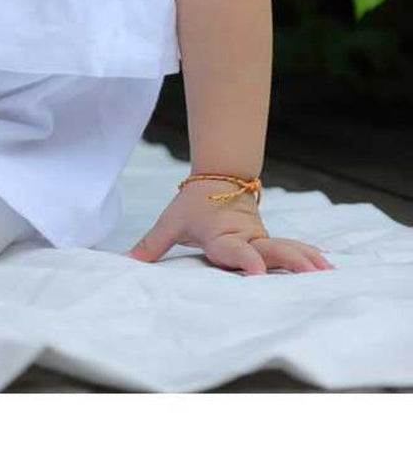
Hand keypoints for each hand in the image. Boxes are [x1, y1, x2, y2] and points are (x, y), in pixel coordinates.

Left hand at [127, 177, 333, 274]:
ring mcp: (260, 238)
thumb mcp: (170, 223)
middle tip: (312, 274)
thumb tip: (125, 261)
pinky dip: (308, 255)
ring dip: (306, 259)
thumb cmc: (192, 206)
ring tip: (328, 272)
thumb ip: (151, 245)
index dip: (245, 260)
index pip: (234, 250)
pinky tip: (328, 265)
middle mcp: (245, 239)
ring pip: (286, 247)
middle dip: (290, 262)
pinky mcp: (268, 239)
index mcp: (221, 236)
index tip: (256, 271)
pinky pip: (291, 247)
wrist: (218, 179)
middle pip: (270, 250)